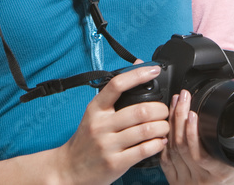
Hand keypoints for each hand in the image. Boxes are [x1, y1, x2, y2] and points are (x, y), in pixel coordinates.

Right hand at [55, 66, 169, 184]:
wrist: (69, 169)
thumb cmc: (86, 139)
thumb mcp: (95, 113)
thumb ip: (115, 93)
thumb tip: (138, 64)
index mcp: (95, 109)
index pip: (117, 85)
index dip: (138, 75)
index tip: (154, 70)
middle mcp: (101, 125)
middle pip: (140, 110)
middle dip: (160, 109)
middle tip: (165, 111)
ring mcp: (107, 145)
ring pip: (145, 130)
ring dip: (162, 127)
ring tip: (165, 126)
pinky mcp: (115, 163)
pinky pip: (144, 150)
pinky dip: (158, 144)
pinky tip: (160, 141)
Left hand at [160, 90, 233, 184]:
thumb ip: (230, 144)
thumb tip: (227, 117)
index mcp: (218, 174)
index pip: (200, 154)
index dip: (193, 132)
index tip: (192, 112)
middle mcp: (200, 180)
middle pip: (182, 146)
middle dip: (180, 117)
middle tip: (182, 98)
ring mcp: (186, 182)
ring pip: (172, 150)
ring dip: (171, 124)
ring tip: (175, 104)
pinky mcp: (175, 182)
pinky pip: (165, 159)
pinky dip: (165, 140)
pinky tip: (167, 124)